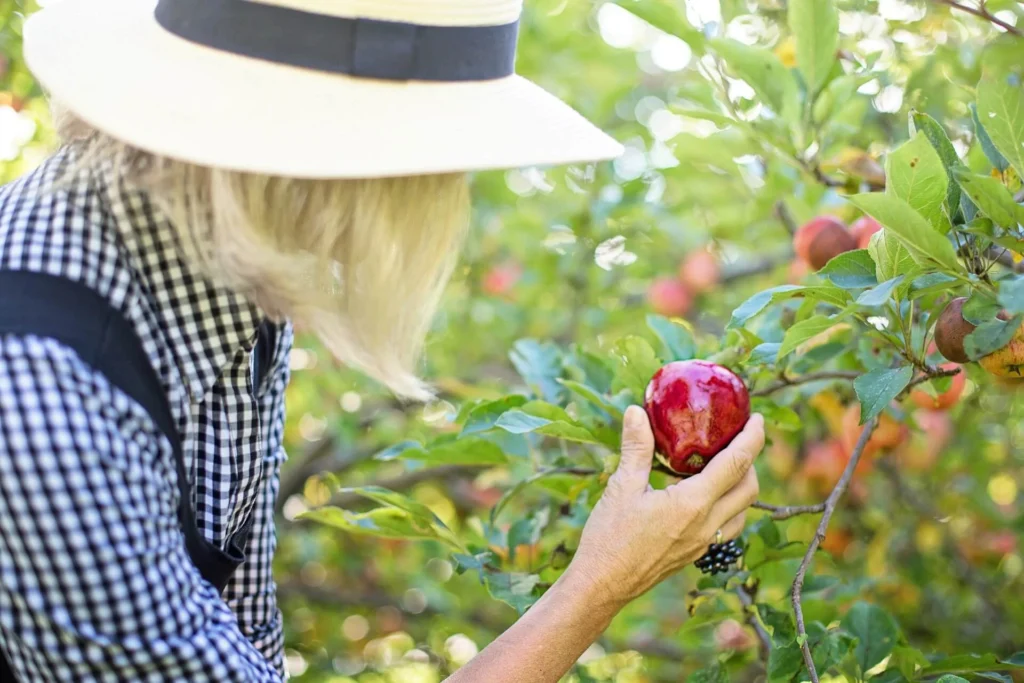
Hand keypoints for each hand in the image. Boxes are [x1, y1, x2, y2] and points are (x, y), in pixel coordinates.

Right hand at [564, 405, 763, 608]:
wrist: (603, 584)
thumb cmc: (610, 536)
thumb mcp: (621, 486)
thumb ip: (636, 447)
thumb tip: (637, 411)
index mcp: (693, 504)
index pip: (737, 464)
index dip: (752, 438)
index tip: (756, 419)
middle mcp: (706, 525)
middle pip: (749, 489)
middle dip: (751, 461)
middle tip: (739, 439)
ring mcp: (703, 542)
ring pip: (742, 512)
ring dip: (743, 486)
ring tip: (726, 465)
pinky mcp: (695, 552)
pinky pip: (727, 527)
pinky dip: (729, 506)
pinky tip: (705, 496)